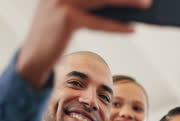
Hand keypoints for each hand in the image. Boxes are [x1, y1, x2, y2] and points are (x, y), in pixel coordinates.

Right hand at [16, 0, 150, 87]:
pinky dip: (118, 26)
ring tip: (146, 5)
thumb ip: (92, 5)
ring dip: (127, 2)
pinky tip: (133, 29)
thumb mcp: (72, 13)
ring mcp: (62, 0)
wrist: (33, 56)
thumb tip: (123, 6)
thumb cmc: (56, 34)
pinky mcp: (67, 18)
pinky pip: (99, 23)